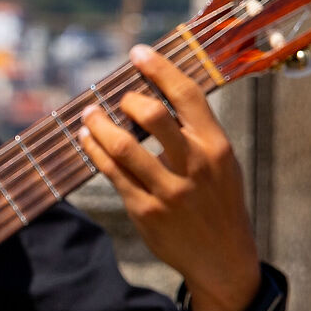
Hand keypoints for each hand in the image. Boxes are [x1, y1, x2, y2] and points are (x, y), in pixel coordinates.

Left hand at [78, 45, 263, 310]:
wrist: (224, 258)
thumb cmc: (217, 201)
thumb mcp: (222, 163)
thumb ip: (196, 132)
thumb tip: (157, 92)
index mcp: (217, 146)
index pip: (187, 96)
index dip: (159, 69)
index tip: (137, 52)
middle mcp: (194, 165)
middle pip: (152, 116)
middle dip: (125, 100)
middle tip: (115, 99)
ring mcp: (169, 190)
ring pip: (122, 146)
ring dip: (97, 125)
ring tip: (88, 115)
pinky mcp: (145, 210)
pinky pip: (111, 173)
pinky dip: (94, 151)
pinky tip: (87, 141)